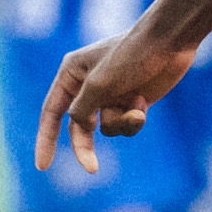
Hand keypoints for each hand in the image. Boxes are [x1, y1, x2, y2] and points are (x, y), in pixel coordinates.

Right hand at [36, 20, 198, 172]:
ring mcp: (111, 95)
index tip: (42, 166)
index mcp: (71, 73)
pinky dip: (134, 120)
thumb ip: (82, 110)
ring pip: (106, 127)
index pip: (51, 112)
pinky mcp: (132, 101)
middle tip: (92, 168)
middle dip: (86, 146)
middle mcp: (88, 85)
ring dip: (119, 124)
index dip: (45, 139)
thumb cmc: (131, 56)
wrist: (169, 43)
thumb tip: (80, 128)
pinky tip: (143, 103)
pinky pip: (126, 125)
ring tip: (134, 108)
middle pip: (78, 126)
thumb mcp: (99, 85)